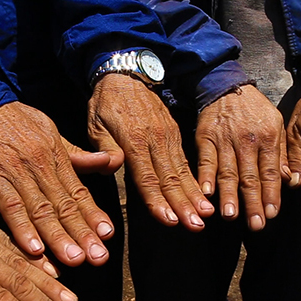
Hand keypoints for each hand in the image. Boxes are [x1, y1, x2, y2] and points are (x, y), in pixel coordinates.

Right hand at [0, 101, 114, 266]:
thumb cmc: (16, 122)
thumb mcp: (51, 133)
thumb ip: (78, 156)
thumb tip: (112, 161)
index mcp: (56, 157)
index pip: (78, 191)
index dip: (93, 215)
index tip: (108, 236)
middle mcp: (40, 166)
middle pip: (64, 205)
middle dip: (82, 233)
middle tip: (98, 257)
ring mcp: (15, 172)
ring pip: (40, 209)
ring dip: (57, 237)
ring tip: (73, 259)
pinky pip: (9, 205)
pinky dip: (21, 227)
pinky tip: (33, 249)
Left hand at [88, 74, 214, 230]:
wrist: (127, 74)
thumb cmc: (105, 103)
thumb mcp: (95, 123)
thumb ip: (104, 147)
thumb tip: (114, 167)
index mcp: (133, 139)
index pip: (146, 177)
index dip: (158, 201)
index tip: (169, 220)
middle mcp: (156, 139)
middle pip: (170, 178)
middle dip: (183, 205)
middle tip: (195, 226)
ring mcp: (168, 136)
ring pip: (182, 172)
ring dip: (194, 196)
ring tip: (205, 216)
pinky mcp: (175, 134)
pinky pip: (185, 161)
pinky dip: (195, 181)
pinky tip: (203, 196)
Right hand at [195, 84, 285, 230]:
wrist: (227, 86)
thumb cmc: (255, 110)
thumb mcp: (277, 125)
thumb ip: (282, 154)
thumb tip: (290, 181)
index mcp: (269, 139)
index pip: (270, 172)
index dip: (271, 194)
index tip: (271, 214)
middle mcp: (248, 141)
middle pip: (250, 177)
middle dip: (252, 203)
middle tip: (255, 225)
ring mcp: (225, 140)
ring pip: (228, 171)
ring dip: (229, 195)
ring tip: (230, 215)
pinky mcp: (205, 137)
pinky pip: (205, 160)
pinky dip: (205, 176)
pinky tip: (206, 192)